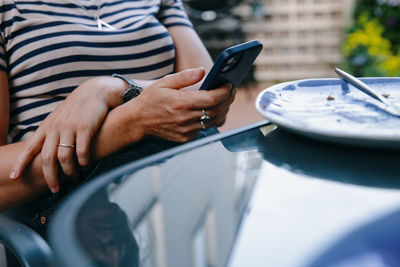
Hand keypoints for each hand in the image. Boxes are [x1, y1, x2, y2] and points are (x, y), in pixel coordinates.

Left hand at [9, 77, 123, 192]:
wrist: (95, 92)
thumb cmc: (77, 108)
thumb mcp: (60, 118)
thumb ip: (51, 133)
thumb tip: (45, 151)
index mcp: (47, 126)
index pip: (29, 147)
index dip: (20, 163)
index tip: (14, 177)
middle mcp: (55, 128)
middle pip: (46, 158)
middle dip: (50, 176)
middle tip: (55, 189)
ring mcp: (70, 128)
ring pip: (63, 157)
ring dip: (69, 171)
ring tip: (74, 177)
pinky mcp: (85, 128)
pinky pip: (81, 151)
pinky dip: (83, 162)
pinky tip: (86, 166)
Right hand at [128, 68, 235, 142]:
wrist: (137, 122)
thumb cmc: (151, 99)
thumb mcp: (164, 82)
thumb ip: (185, 77)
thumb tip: (203, 71)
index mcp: (181, 103)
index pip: (212, 98)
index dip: (225, 91)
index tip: (229, 84)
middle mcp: (186, 119)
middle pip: (217, 110)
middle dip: (228, 99)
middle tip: (231, 90)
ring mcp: (187, 131)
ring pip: (214, 121)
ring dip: (223, 109)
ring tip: (225, 99)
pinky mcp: (186, 138)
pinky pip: (206, 128)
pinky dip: (212, 118)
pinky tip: (211, 109)